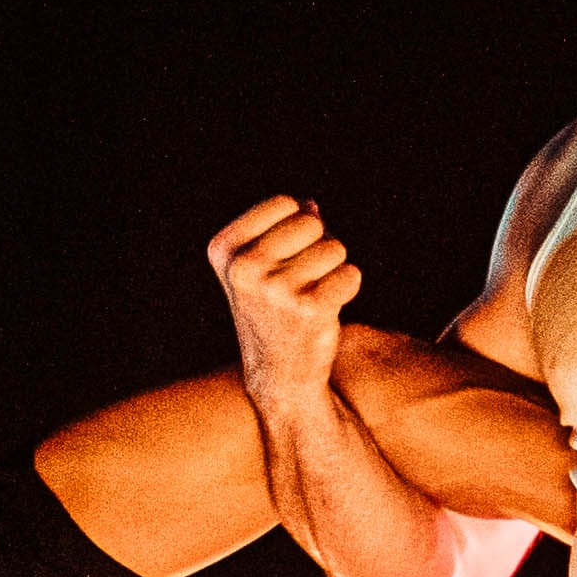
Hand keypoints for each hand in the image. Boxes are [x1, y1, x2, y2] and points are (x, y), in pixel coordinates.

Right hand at [205, 192, 362, 402]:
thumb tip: (311, 204)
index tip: (283, 257)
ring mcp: (276, 289)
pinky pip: (350, 274)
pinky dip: (347, 287)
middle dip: (318, 244)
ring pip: (334, 248)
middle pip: (311, 222)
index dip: (296, 224)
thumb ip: (284, 229)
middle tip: (303, 279)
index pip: (284, 203)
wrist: (279, 373)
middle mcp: (245, 267)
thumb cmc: (272, 311)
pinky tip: (326, 308)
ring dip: (333, 269)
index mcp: (225, 250)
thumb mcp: (261, 268)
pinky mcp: (309, 309)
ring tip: (312, 294)